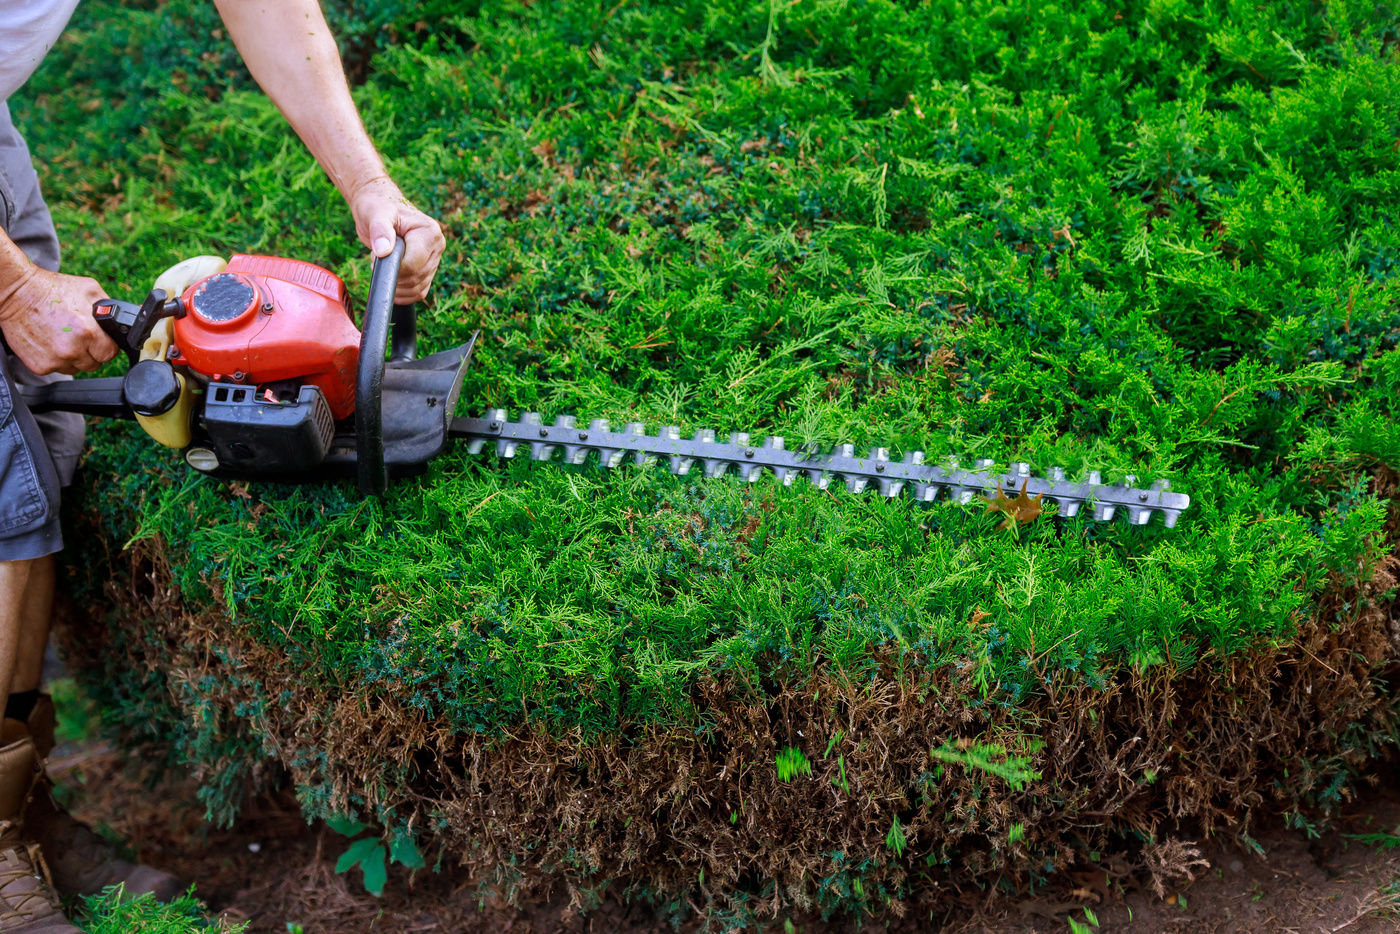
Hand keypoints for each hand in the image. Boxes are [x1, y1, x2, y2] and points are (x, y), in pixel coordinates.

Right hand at [0, 266, 118, 374]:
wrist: (16, 294)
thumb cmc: (51, 290)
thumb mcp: (89, 290)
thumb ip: (108, 308)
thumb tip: (119, 321)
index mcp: (88, 332)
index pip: (110, 354)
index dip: (106, 346)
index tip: (100, 341)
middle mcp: (72, 350)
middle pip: (94, 364)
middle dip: (90, 352)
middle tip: (79, 337)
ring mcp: (55, 360)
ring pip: (75, 369)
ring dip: (73, 358)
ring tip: (63, 338)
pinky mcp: (40, 366)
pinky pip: (56, 369)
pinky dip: (55, 359)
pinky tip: (50, 343)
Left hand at [347, 175, 445, 303]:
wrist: (379, 206)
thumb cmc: (377, 206)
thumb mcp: (375, 214)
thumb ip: (380, 230)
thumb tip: (383, 251)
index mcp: (429, 233)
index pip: (414, 264)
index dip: (393, 268)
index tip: (377, 256)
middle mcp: (437, 247)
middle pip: (416, 278)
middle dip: (393, 275)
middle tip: (377, 258)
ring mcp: (434, 259)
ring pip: (418, 288)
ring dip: (396, 284)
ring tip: (384, 262)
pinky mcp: (428, 270)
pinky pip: (419, 291)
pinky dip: (403, 293)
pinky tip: (390, 279)